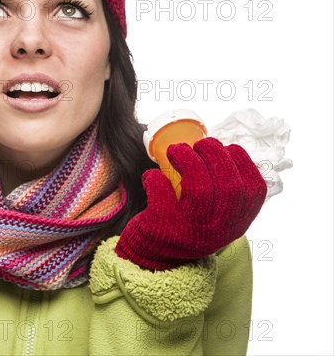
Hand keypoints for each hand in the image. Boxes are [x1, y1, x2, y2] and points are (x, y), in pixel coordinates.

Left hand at [115, 137, 265, 269]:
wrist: (150, 258)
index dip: (242, 161)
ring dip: (187, 159)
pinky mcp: (165, 232)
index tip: (225, 148)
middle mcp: (219, 230)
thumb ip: (221, 190)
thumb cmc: (182, 224)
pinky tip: (152, 175)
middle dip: (214, 154)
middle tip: (197, 145)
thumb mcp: (212, 215)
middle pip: (229, 185)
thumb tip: (216, 146)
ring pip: (200, 189)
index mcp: (236, 223)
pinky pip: (163, 197)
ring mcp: (193, 233)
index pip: (254, 190)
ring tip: (175, 150)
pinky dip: (155, 179)